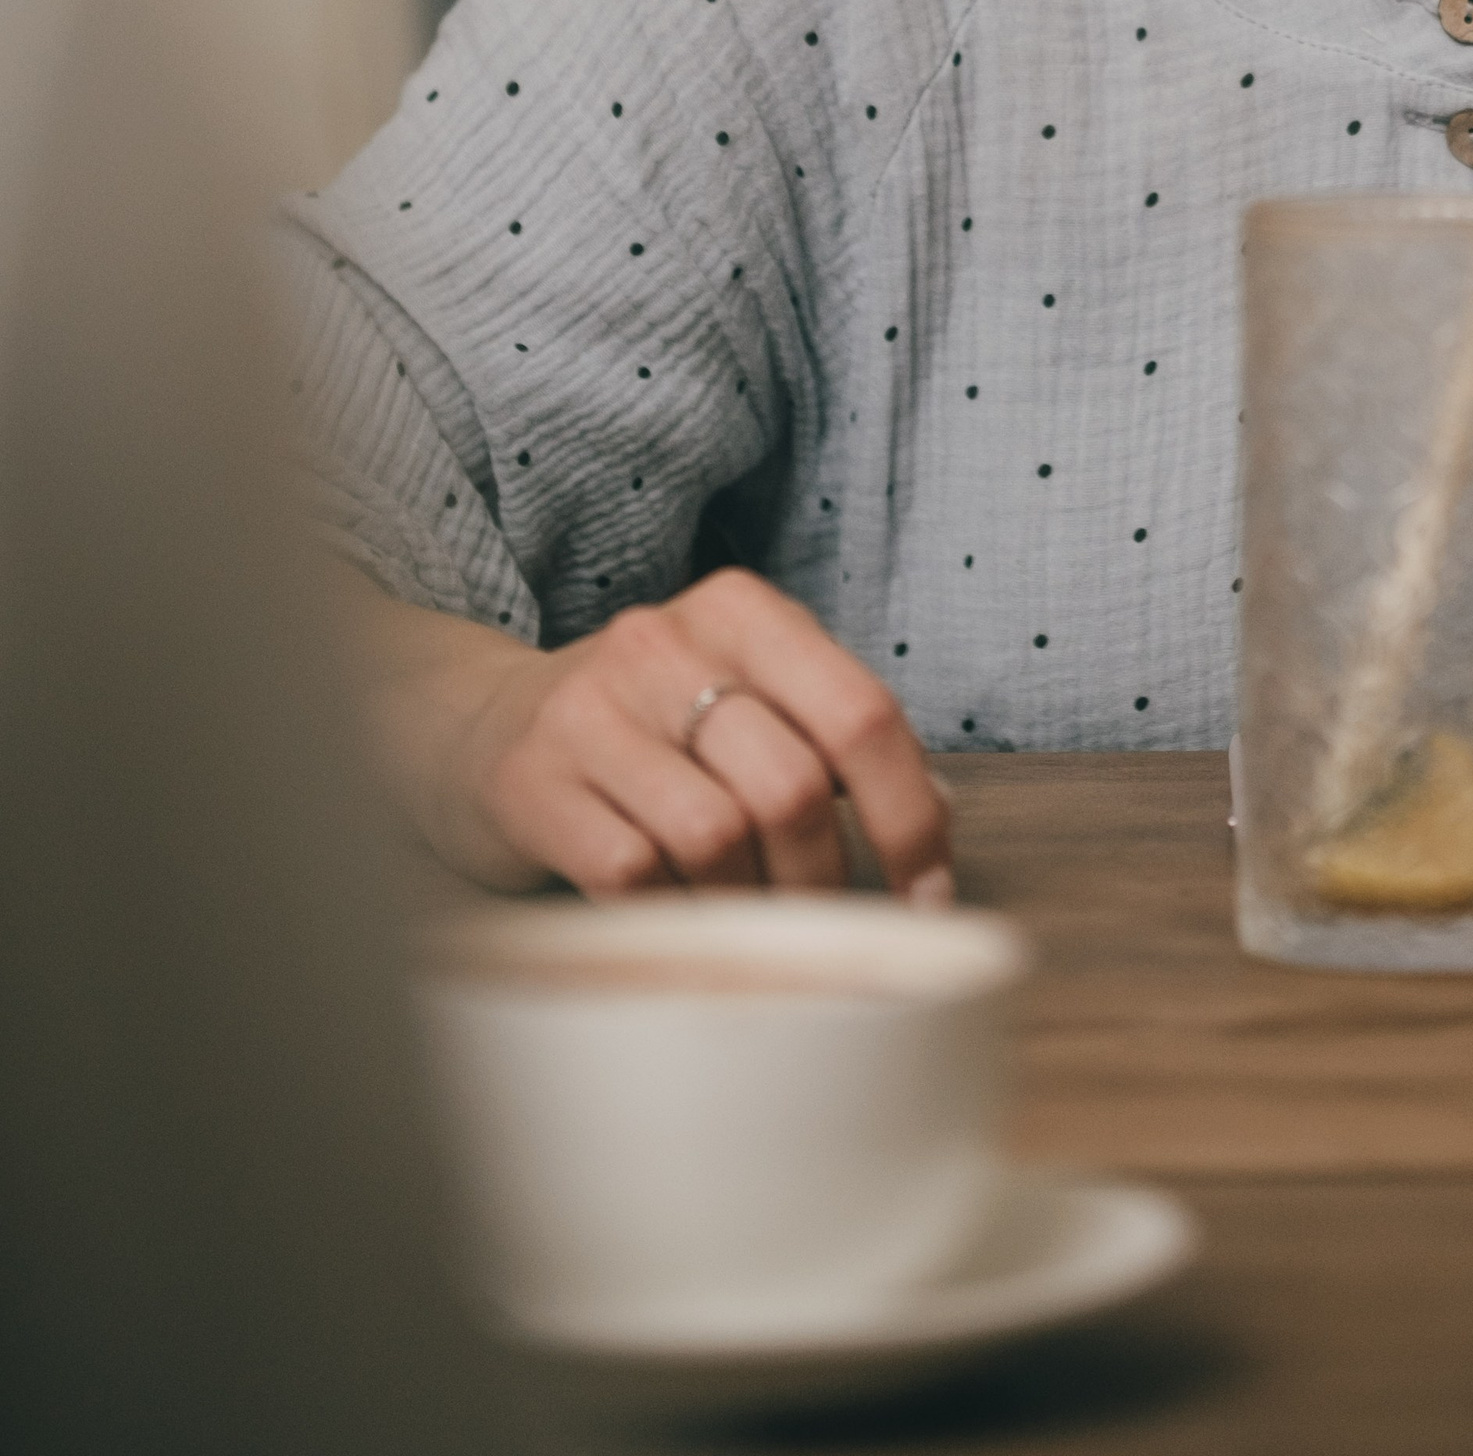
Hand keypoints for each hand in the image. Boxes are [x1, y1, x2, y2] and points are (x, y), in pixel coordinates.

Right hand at [383, 570, 950, 899]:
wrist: (474, 729)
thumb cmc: (646, 728)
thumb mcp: (741, 698)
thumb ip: (830, 738)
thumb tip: (938, 815)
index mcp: (740, 611)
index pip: (861, 713)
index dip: (910, 817)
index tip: (926, 894)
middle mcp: (664, 643)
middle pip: (792, 785)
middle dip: (823, 878)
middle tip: (820, 922)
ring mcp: (589, 711)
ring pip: (716, 838)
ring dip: (746, 905)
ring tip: (742, 917)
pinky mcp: (529, 782)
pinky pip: (631, 874)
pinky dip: (669, 913)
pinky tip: (671, 913)